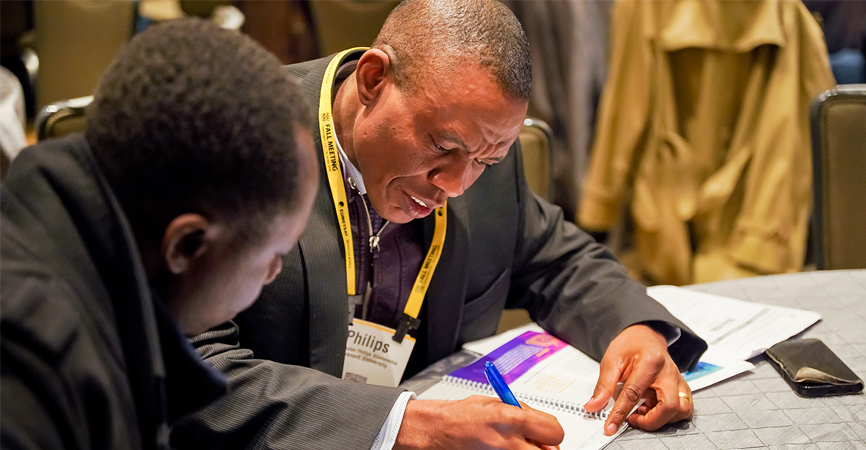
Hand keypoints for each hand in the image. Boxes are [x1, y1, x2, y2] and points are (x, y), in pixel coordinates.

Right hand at [394, 396, 563, 449]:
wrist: (439, 430)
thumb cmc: (463, 415)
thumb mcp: (497, 404)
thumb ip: (524, 413)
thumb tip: (543, 424)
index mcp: (512, 418)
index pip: (554, 432)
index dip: (553, 431)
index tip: (548, 431)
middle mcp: (510, 441)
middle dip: (545, 446)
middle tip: (536, 442)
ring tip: (516, 444)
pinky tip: (505, 449)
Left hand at [583, 324, 692, 434]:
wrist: (645, 337)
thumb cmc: (631, 345)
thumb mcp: (612, 360)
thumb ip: (604, 385)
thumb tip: (594, 405)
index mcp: (650, 361)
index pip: (634, 393)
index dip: (620, 413)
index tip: (611, 425)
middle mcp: (668, 372)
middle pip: (670, 406)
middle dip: (650, 421)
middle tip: (632, 420)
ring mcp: (678, 380)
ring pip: (681, 410)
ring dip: (661, 419)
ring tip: (642, 412)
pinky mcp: (681, 388)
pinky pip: (684, 409)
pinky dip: (668, 416)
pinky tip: (651, 409)